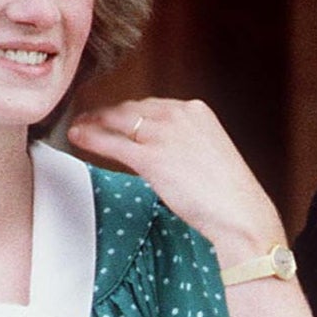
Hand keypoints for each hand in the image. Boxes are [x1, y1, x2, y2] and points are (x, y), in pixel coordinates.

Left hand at [69, 98, 284, 263]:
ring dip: (93, 122)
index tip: (114, 117)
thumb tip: (160, 151)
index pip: (152, 105)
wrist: (239, 212)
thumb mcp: (207, 154)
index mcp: (196, 111)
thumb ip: (183, 144)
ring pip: (117, 121)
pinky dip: (91, 138)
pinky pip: (112, 142)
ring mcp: (164, 134)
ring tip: (77, 126)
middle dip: (106, 114)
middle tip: (88, 118)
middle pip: (131, 108)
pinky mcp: (151, 157)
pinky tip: (77, 138)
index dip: (128, 112)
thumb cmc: (227, 192)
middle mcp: (179, 115)